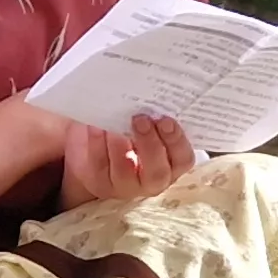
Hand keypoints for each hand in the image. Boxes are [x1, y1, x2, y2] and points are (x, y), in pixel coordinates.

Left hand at [59, 112, 198, 209]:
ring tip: (114, 121)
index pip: (183, 158)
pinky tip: (95, 126)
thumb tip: (150, 92)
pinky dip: (97, 142)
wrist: (95, 147)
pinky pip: (99, 164)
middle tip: (141, 119)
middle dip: (150, 144)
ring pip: (124, 172)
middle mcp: (152, 179)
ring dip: (119, 143)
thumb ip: (153, 112)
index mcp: (171, 162)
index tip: (166, 119)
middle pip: (157, 172)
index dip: (177, 141)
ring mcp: (124, 185)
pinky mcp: (99, 183)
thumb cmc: (129, 128)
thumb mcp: (145, 120)